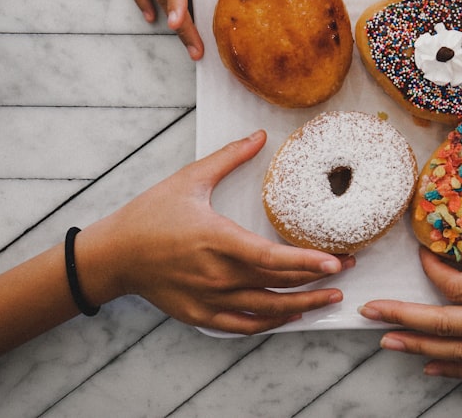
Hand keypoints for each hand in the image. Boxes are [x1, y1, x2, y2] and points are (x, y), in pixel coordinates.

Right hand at [85, 130, 349, 334]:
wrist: (114, 255)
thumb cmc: (150, 215)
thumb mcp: (189, 179)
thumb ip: (229, 157)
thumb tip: (259, 135)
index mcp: (218, 240)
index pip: (272, 258)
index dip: (308, 263)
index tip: (336, 262)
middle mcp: (217, 275)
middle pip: (278, 285)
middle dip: (318, 280)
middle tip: (347, 269)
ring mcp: (209, 299)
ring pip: (267, 310)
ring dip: (303, 306)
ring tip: (331, 298)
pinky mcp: (200, 315)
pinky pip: (244, 325)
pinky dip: (271, 323)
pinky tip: (291, 314)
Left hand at [359, 156, 461, 386]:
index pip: (460, 286)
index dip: (432, 270)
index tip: (419, 252)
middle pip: (444, 324)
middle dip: (402, 315)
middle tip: (368, 309)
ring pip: (455, 352)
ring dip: (416, 345)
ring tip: (385, 339)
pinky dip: (452, 368)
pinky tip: (430, 367)